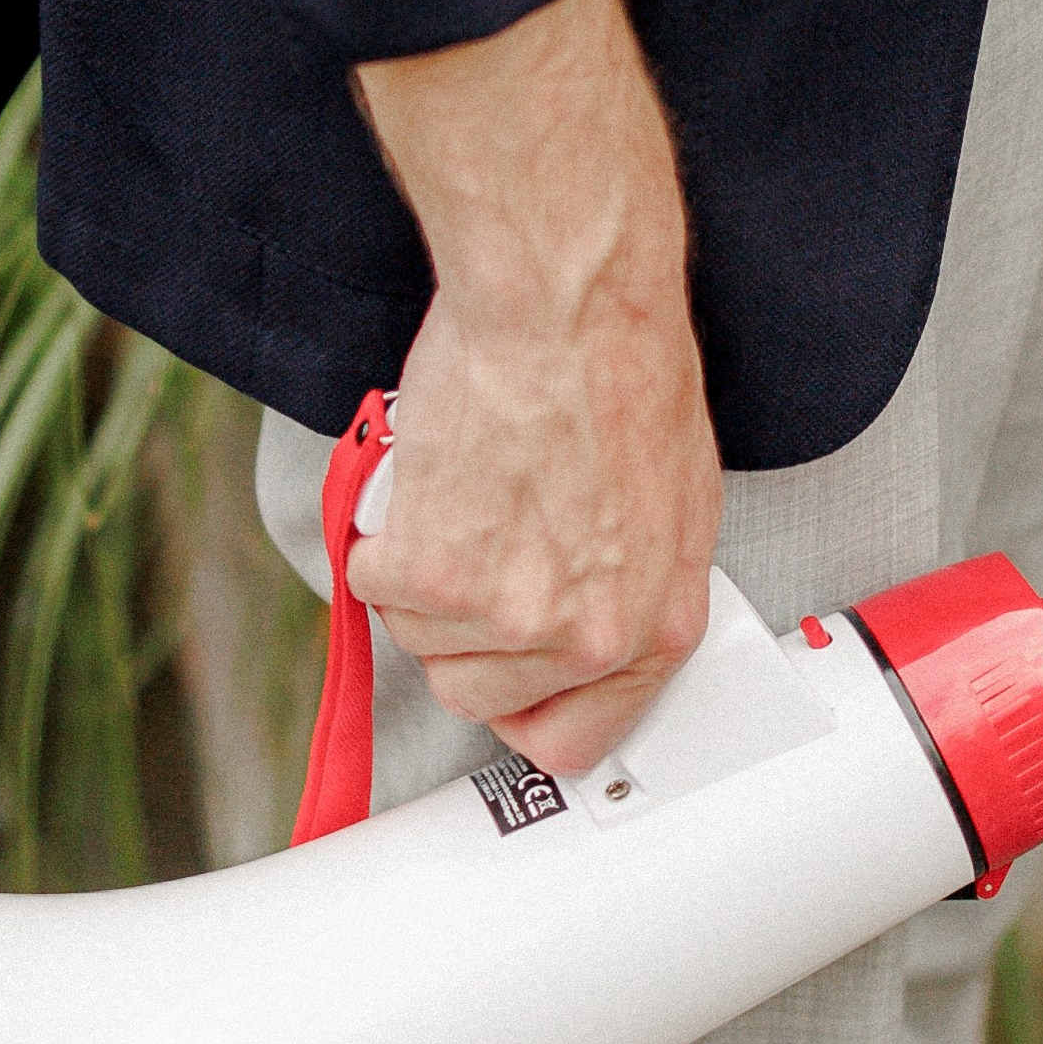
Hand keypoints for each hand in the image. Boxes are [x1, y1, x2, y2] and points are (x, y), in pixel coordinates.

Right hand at [342, 0, 720, 777]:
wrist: (564, 306)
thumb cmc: (622, 371)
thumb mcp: (672, 499)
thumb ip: (632, 585)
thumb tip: (590, 620)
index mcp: (654, 628)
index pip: (570, 737)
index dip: (522, 702)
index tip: (499, 672)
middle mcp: (584, 638)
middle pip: (475, 694)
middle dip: (461, 629)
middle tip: (471, 551)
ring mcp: (506, 614)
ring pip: (416, 636)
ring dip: (421, 571)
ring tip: (463, 492)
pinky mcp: (431, 572)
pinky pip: (370, 580)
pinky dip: (382, 528)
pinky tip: (430, 477)